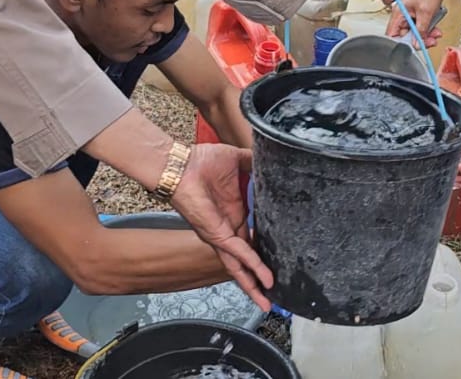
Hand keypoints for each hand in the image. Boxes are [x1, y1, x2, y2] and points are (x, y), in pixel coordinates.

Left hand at [170, 143, 273, 310]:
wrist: (180, 165)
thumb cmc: (202, 161)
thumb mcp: (238, 161)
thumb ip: (255, 163)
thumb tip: (272, 159)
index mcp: (235, 213)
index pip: (252, 237)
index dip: (263, 249)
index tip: (280, 259)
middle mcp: (229, 228)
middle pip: (246, 259)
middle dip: (257, 278)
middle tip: (271, 294)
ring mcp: (222, 234)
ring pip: (240, 265)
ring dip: (253, 283)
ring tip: (266, 300)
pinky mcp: (217, 234)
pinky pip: (237, 252)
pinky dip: (251, 265)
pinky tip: (263, 277)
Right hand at [385, 0, 445, 45]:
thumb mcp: (426, 14)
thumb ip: (420, 31)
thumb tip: (416, 44)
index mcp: (399, 12)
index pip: (392, 34)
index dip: (401, 43)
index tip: (413, 47)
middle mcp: (402, 14)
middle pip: (406, 35)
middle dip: (419, 39)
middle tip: (430, 41)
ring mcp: (410, 14)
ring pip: (415, 31)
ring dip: (426, 35)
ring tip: (436, 34)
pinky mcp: (418, 13)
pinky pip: (421, 26)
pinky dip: (429, 28)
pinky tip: (436, 28)